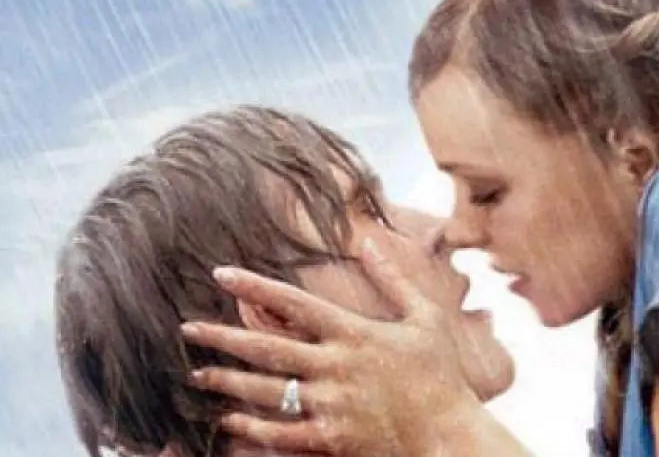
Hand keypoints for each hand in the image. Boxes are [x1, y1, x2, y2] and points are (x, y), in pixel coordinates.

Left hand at [180, 227, 479, 455]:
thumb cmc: (441, 375)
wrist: (450, 434)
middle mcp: (335, 365)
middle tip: (188, 329)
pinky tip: (230, 420)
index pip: (293, 303)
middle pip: (266, 347)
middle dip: (222, 337)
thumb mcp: (425, 317)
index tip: (221, 274)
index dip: (254, 286)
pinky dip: (253, 426)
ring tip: (197, 374)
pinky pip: (282, 432)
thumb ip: (394, 278)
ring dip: (227, 381)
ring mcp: (331, 404)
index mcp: (355, 333)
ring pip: (265, 390)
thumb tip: (370, 241)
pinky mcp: (331, 438)